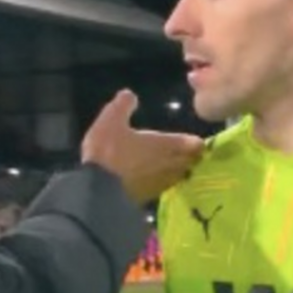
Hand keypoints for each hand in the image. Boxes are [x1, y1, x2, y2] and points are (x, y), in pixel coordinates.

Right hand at [81, 90, 203, 203]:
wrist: (96, 189)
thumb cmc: (108, 151)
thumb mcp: (110, 120)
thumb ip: (123, 105)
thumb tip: (131, 94)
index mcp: (166, 144)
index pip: (195, 144)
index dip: (196, 142)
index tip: (193, 139)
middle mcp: (170, 164)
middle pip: (192, 162)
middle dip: (191, 157)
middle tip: (185, 151)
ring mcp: (161, 183)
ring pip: (180, 176)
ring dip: (179, 170)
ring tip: (171, 164)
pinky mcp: (150, 198)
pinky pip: (165, 187)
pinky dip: (164, 181)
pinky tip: (154, 177)